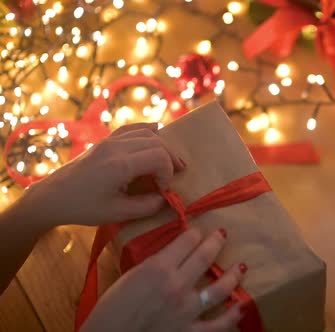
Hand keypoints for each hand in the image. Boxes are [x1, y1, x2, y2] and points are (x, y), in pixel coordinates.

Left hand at [18, 123, 183, 229]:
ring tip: (170, 161)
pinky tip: (156, 135)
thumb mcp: (117, 213)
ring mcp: (109, 141)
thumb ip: (146, 206)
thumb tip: (166, 199)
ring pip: (146, 132)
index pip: (158, 157)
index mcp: (119, 165)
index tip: (163, 190)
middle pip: (156, 142)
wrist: (52, 197)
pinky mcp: (105, 141)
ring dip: (162, 145)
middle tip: (176, 175)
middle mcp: (116, 147)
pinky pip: (131, 128)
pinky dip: (147, 131)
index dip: (168, 173)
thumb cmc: (83, 207)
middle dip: (170, 159)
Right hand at [81, 227, 245, 331]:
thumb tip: (173, 255)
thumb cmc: (111, 308)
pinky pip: (219, 324)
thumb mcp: (130, 276)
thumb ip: (155, 264)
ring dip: (233, 275)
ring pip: (220, 288)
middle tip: (222, 235)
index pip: (187, 241)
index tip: (198, 231)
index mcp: (159, 267)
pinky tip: (242, 305)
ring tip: (241, 267)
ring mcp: (187, 310)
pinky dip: (233, 315)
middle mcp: (178, 285)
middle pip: (205, 257)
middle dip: (216, 242)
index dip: (194, 233)